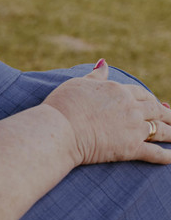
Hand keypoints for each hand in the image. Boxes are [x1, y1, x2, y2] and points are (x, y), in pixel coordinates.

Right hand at [42, 60, 170, 165]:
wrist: (58, 130)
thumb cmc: (62, 106)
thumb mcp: (77, 84)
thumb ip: (95, 76)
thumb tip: (103, 63)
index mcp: (118, 91)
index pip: (140, 94)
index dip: (149, 98)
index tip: (154, 103)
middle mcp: (131, 108)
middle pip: (156, 110)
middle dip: (166, 114)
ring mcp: (133, 129)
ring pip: (161, 130)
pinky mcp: (130, 149)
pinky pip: (154, 153)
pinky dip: (166, 156)